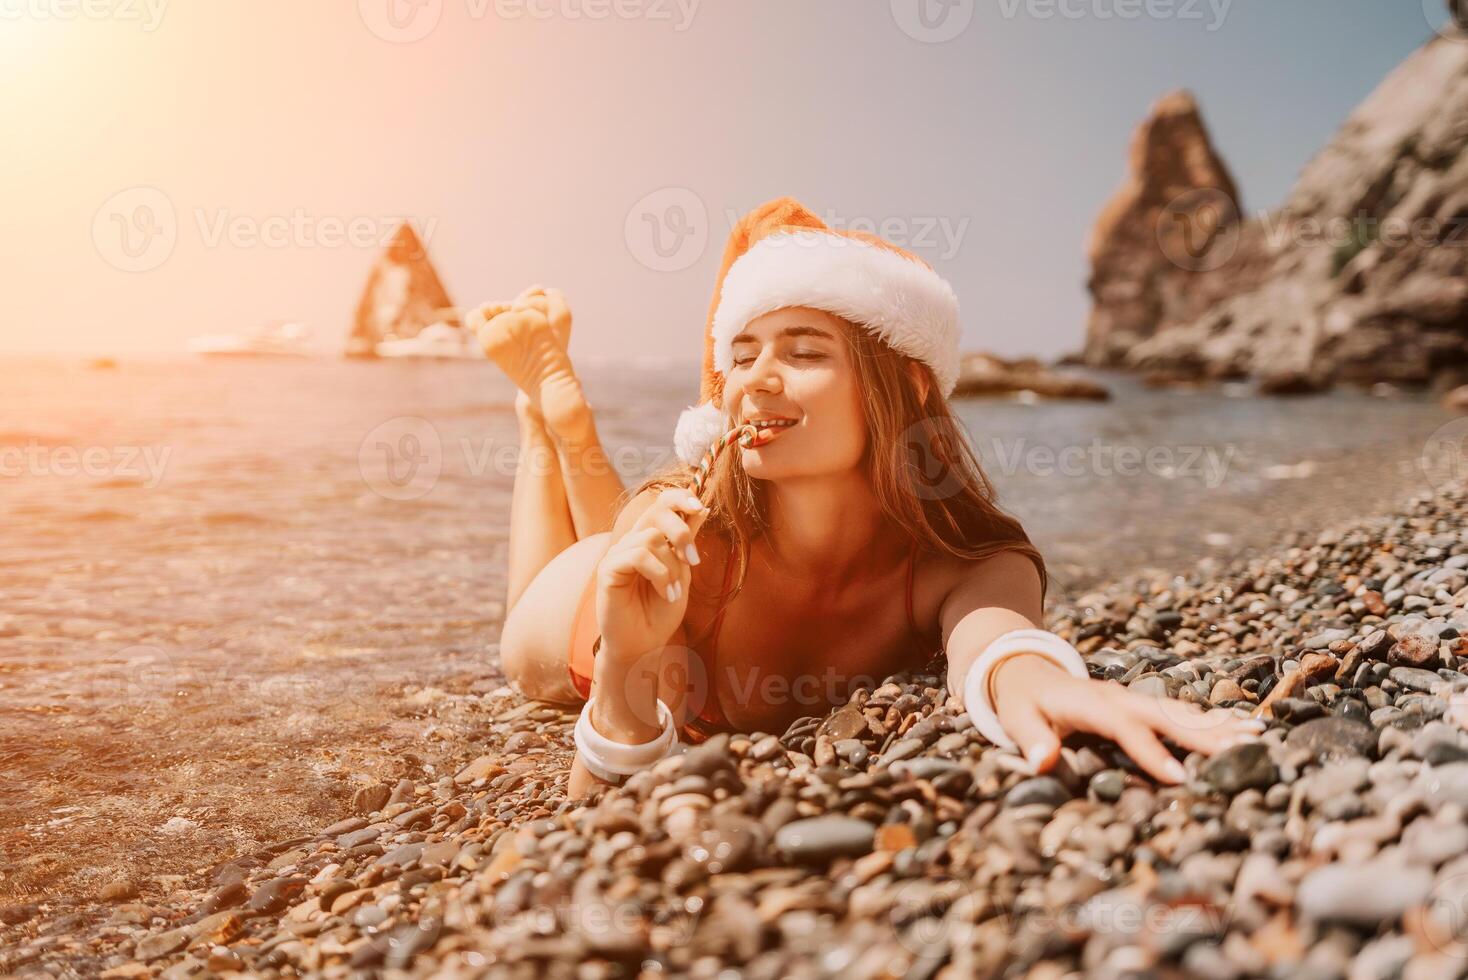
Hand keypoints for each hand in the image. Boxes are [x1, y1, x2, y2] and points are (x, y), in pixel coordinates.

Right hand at [595, 487, 709, 663]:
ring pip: (650, 538)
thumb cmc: (660, 612)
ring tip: (673, 591)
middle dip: (681, 531)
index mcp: (648, 540)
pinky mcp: (607, 570)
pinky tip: (665, 593)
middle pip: (655, 512)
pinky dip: (659, 574)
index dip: (679, 497)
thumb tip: (702, 507)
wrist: (644, 646)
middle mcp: (630, 542)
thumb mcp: (682, 573)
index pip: (660, 504)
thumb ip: (686, 542)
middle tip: (694, 560)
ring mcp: (617, 554)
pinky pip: (638, 556)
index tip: (699, 506)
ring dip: (671, 566)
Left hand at [990, 654, 1266, 783]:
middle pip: (1166, 716)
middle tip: (1244, 747)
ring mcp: (1134, 698)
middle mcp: (1120, 697)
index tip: (1178, 777)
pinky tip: (1243, 728)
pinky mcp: (1143, 704)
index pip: (1124, 728)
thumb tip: (1042, 763)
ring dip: (1218, 724)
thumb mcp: (1017, 721)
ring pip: (1180, 711)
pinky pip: (1181, 713)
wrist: (1026, 670)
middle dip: (1204, 733)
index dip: (1150, 752)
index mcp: (1091, 704)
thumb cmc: (1021, 703)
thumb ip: (1032, 742)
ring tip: (1258, 734)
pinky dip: (1212, 720)